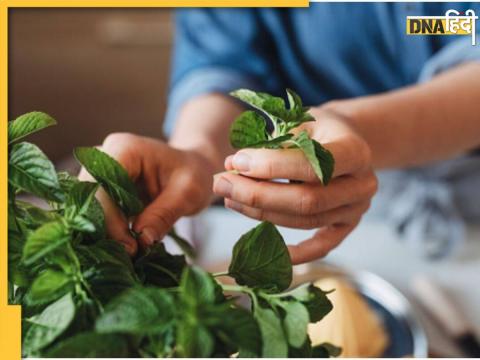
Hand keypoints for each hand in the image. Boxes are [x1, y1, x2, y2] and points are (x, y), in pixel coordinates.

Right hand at [79, 133, 214, 255]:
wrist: (192, 169)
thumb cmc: (193, 174)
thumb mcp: (188, 193)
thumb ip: (164, 214)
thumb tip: (141, 240)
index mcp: (124, 149)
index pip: (101, 185)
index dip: (109, 219)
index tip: (130, 247)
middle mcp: (104, 158)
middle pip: (89, 199)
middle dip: (106, 230)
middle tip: (130, 255)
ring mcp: (99, 175)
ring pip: (88, 210)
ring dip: (106, 234)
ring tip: (130, 254)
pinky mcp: (101, 192)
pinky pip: (96, 215)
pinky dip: (109, 233)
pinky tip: (126, 248)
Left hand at [213, 109, 377, 263]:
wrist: (345, 139)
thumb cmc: (318, 129)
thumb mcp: (300, 122)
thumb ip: (271, 143)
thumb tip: (232, 166)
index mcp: (355, 151)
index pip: (312, 166)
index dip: (271, 166)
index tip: (236, 161)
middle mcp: (362, 184)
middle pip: (307, 200)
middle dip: (258, 195)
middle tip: (221, 183)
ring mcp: (357, 209)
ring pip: (306, 221)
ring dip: (262, 214)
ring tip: (230, 198)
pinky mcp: (347, 226)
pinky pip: (322, 247)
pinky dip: (296, 253)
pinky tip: (267, 249)